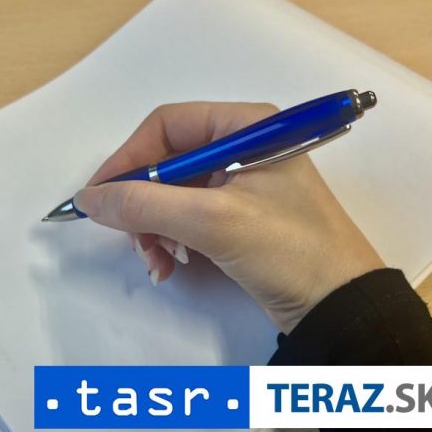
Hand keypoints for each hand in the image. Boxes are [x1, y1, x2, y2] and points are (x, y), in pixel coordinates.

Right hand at [75, 103, 384, 332]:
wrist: (340, 305)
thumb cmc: (288, 249)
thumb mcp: (213, 221)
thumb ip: (146, 205)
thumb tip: (91, 198)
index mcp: (245, 127)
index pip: (167, 126)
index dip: (128, 158)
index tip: (100, 194)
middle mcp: (241, 148)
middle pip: (166, 163)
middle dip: (143, 204)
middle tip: (135, 240)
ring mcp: (240, 184)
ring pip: (173, 195)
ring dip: (154, 228)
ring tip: (158, 261)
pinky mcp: (239, 217)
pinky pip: (188, 218)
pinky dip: (172, 240)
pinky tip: (171, 266)